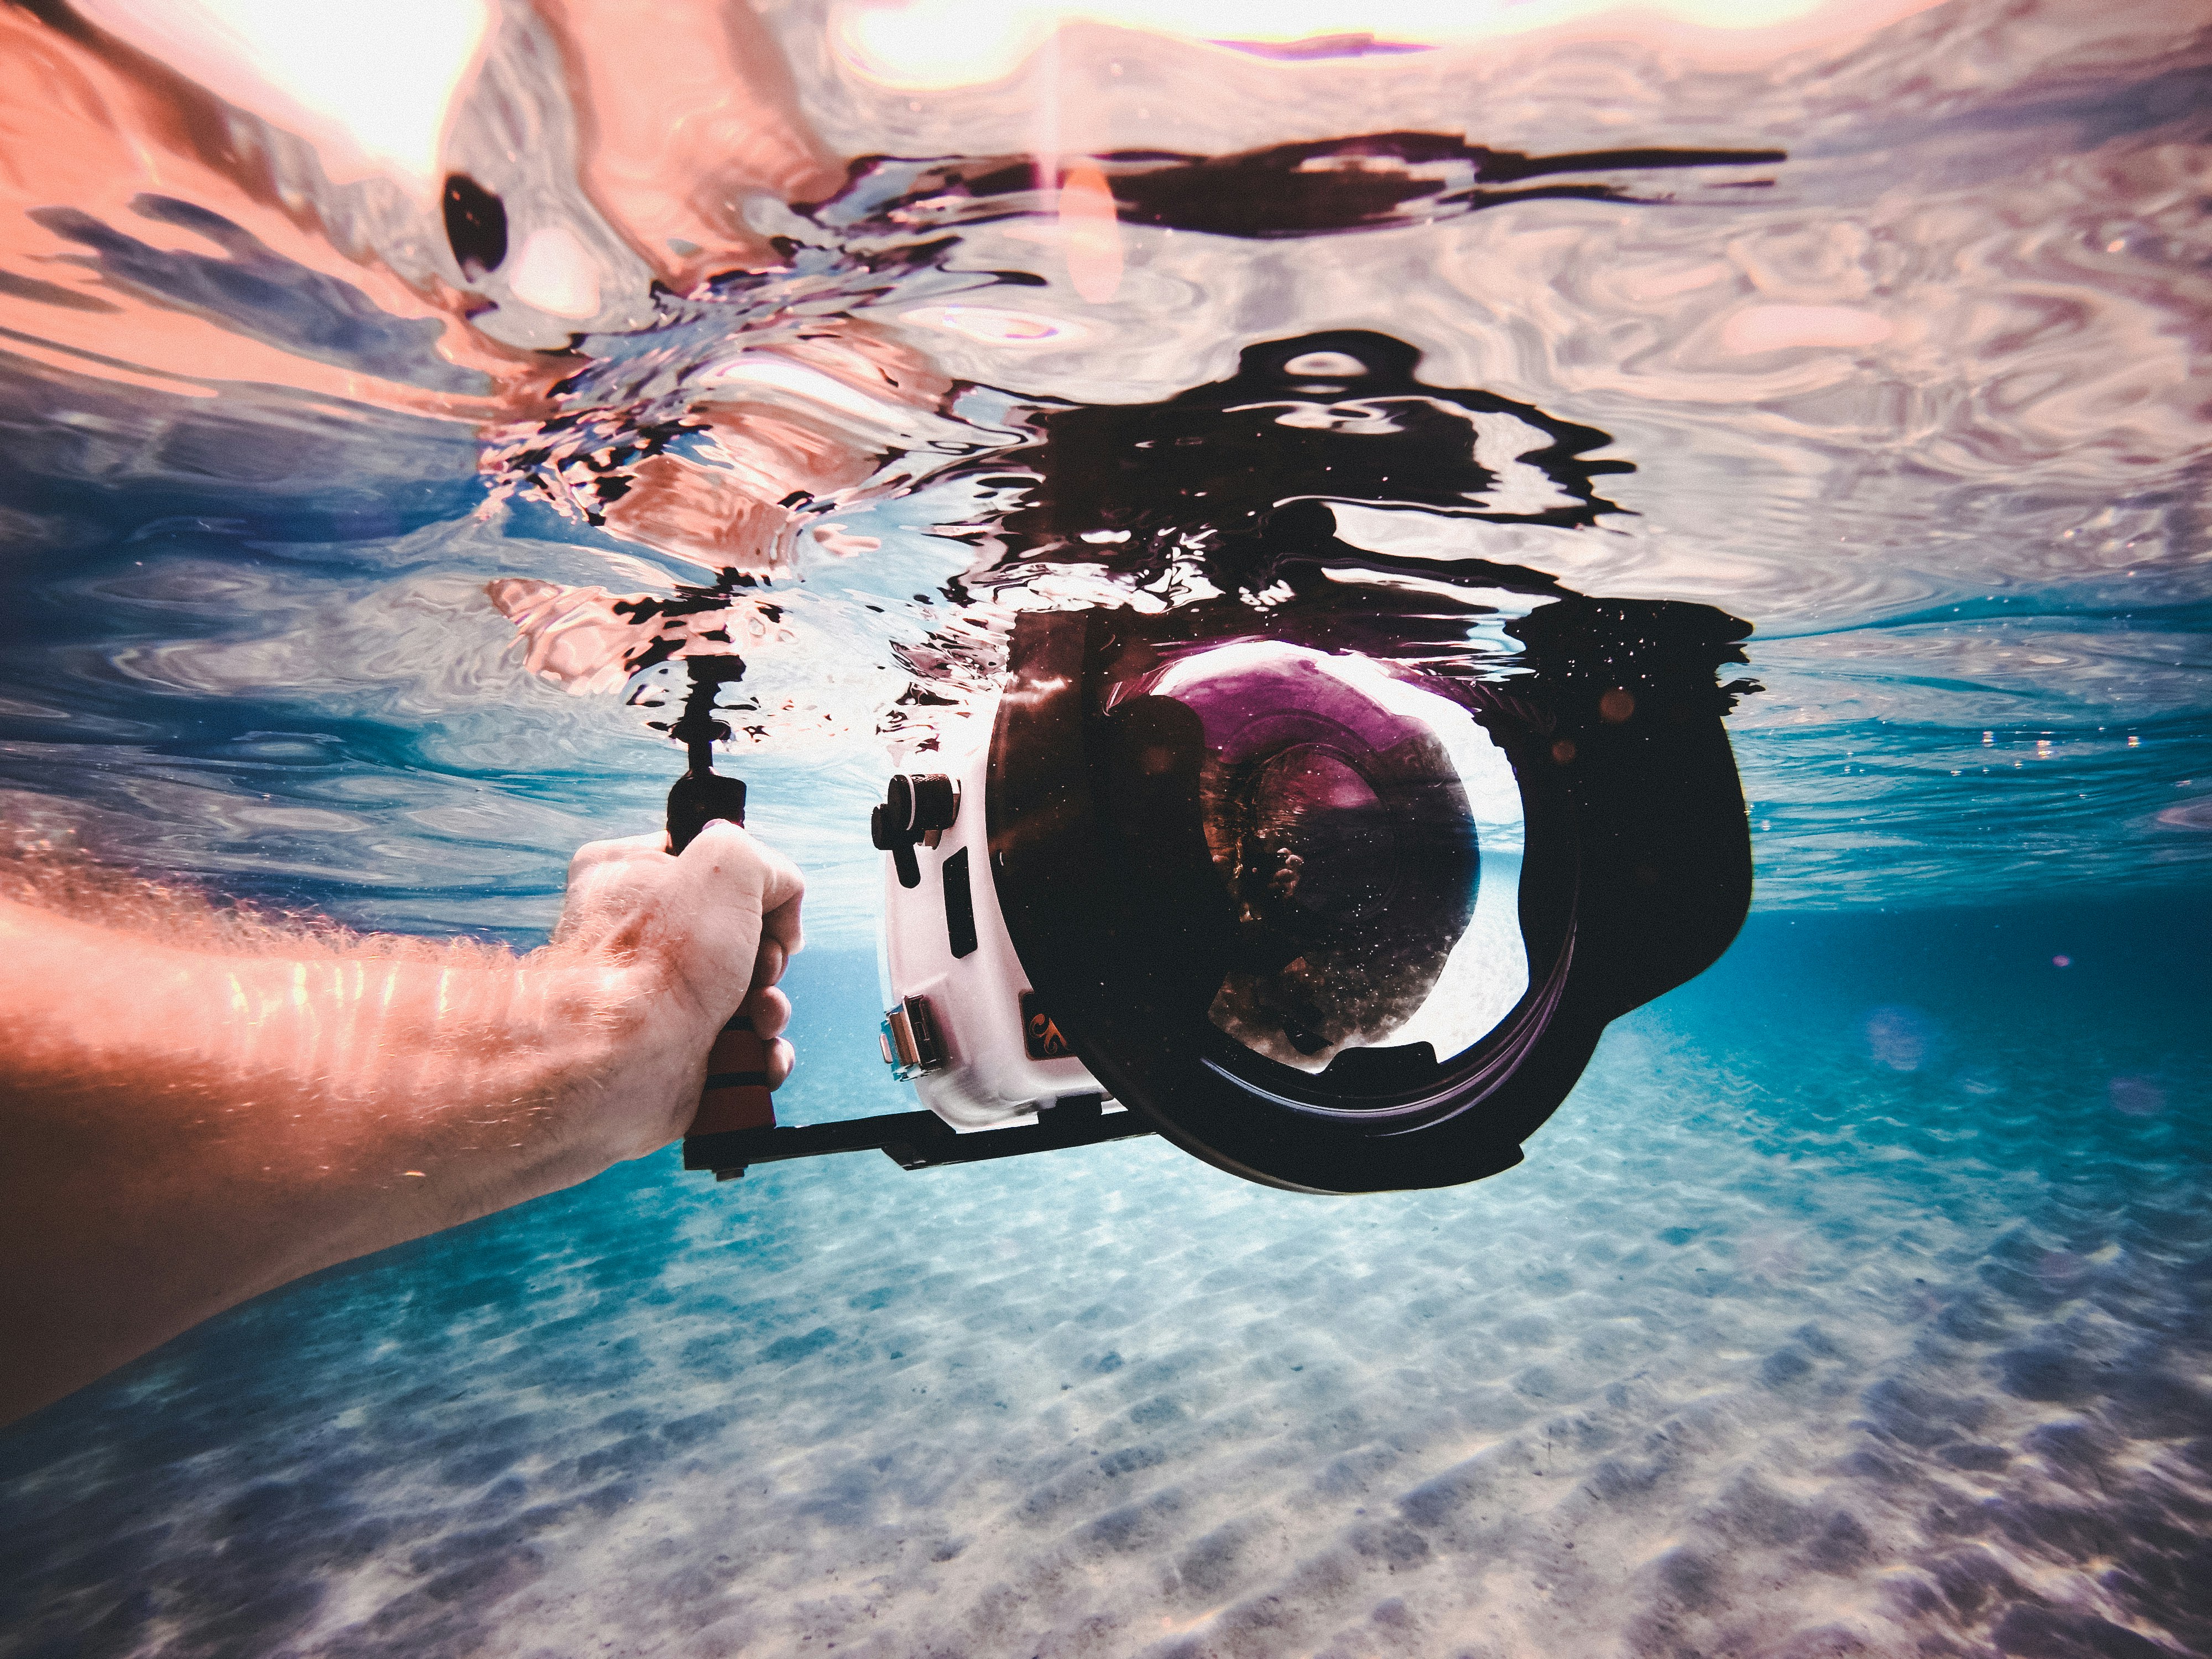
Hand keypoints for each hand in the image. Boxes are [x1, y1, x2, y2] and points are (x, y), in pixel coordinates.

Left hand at [552, 819, 804, 1156]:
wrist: (618, 1066)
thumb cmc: (658, 963)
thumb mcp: (726, 864)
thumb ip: (765, 862)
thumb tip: (780, 901)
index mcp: (629, 875)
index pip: (713, 867)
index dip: (754, 893)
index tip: (762, 918)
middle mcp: (636, 936)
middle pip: (738, 938)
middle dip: (768, 962)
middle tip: (760, 973)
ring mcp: (654, 1000)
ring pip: (743, 998)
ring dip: (771, 1012)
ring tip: (762, 1022)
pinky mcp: (673, 1054)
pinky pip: (735, 1051)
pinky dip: (759, 1057)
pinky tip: (759, 1057)